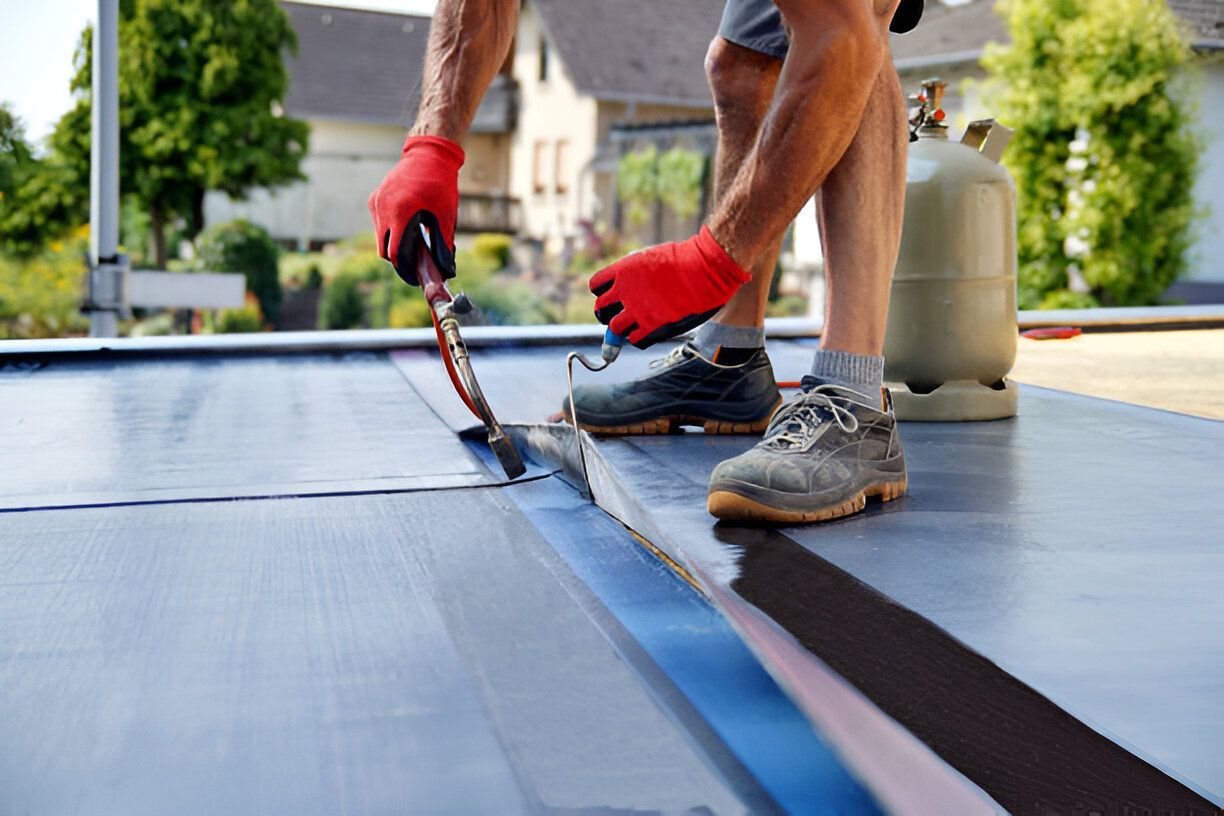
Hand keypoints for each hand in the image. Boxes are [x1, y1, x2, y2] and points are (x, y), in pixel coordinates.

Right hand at [367, 135, 464, 284]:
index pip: (395, 253)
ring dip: (394, 245)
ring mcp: (376, 202)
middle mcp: (383, 207)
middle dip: (399, 260)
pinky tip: (407, 227)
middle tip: (416, 264)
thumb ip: (443, 244)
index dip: (405, 269)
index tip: (416, 277)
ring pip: (379, 238)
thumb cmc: (441, 184)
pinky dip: (390, 231)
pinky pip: (378, 225)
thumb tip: (446, 271)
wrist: (428, 154)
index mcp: (401, 212)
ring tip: (414, 244)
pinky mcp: (375, 199)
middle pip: (384, 250)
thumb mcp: (445, 215)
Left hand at [589, 226, 750, 348]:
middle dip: (606, 312)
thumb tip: (627, 279)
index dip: (602, 291)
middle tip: (617, 313)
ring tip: (630, 325)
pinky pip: (633, 339)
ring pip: (614, 328)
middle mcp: (624, 291)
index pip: (595, 286)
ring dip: (620, 327)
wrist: (702, 270)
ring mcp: (636, 309)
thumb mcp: (650, 255)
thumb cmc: (682, 259)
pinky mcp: (651, 324)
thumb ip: (634, 269)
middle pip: (600, 309)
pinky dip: (636, 337)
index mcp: (622, 270)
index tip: (611, 293)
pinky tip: (644, 331)